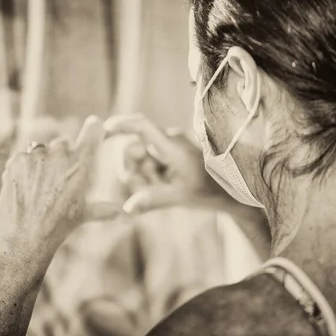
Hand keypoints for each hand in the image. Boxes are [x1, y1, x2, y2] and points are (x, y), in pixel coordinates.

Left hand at [0, 116, 119, 261]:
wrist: (26, 237)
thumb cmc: (59, 227)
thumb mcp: (83, 216)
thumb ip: (103, 209)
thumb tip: (121, 212)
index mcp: (81, 165)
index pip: (93, 132)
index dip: (94, 127)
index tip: (94, 125)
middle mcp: (60, 155)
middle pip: (63, 143)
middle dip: (62, 155)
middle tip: (58, 177)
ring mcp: (36, 157)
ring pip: (41, 149)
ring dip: (42, 161)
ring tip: (40, 185)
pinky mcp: (17, 161)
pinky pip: (23, 157)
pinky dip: (24, 167)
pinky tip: (25, 186)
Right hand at [104, 114, 234, 213]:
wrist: (233, 191)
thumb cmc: (210, 192)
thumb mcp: (180, 197)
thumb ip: (152, 200)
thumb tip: (126, 209)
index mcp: (172, 145)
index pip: (141, 126)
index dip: (120, 125)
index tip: (103, 130)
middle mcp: (168, 140)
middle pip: (132, 149)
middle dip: (132, 169)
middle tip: (146, 187)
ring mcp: (169, 146)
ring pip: (139, 159)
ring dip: (144, 176)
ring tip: (163, 188)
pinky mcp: (169, 154)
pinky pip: (148, 162)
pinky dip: (150, 176)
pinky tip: (164, 187)